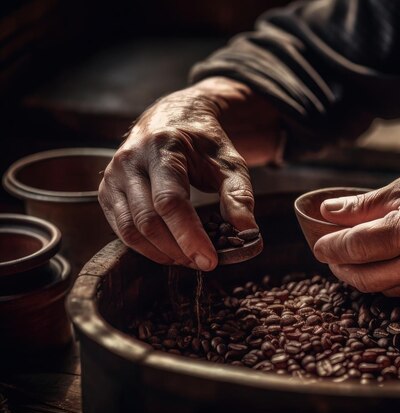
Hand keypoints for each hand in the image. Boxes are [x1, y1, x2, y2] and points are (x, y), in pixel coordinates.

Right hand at [98, 77, 279, 269]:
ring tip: (187, 259)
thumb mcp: (229, 161)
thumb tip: (248, 233)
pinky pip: (121, 229)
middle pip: (147, 220)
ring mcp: (113, 176)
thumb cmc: (203, 142)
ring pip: (130, 230)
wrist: (172, 117)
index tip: (209, 260)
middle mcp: (130, 160)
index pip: (170, 201)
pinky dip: (145, 247)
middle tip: (202, 263)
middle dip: (176, 249)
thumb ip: (239, 195)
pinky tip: (169, 251)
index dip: (189, 235)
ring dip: (160, 253)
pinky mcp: (107, 191)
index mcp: (162, 147)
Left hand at [313, 173, 399, 304]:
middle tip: (330, 253)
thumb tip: (327, 212)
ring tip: (356, 255)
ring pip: (380, 289)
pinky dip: (387, 279)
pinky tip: (387, 262)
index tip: (318, 243)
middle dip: (339, 267)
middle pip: (362, 278)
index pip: (357, 248)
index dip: (330, 247)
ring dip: (361, 274)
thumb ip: (364, 205)